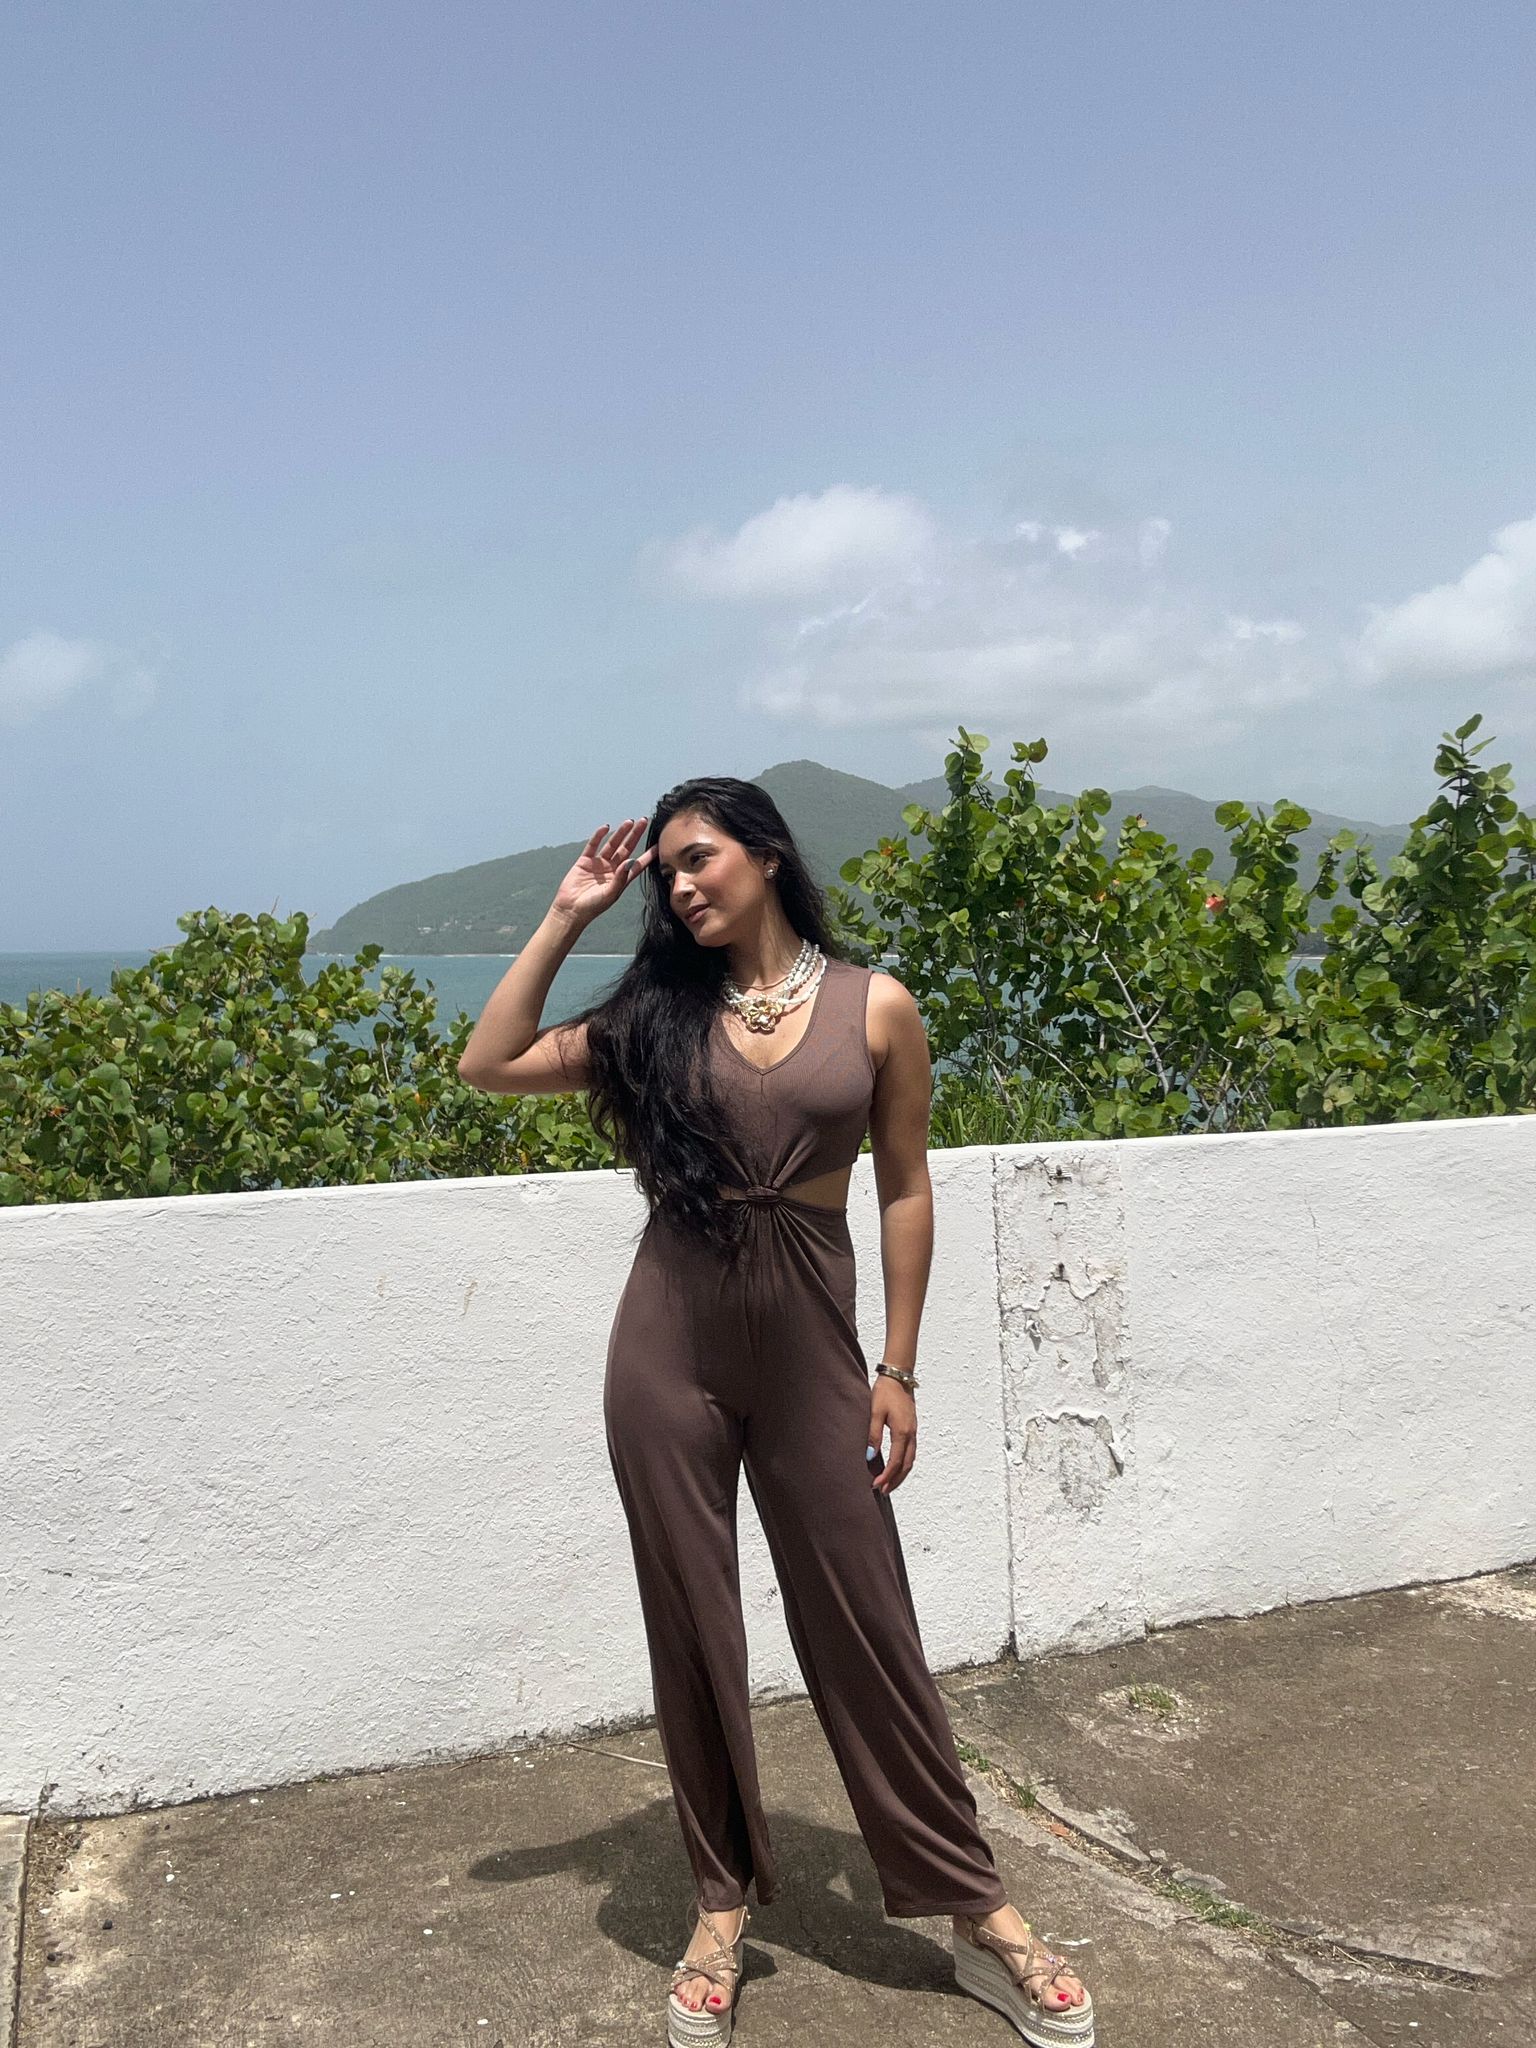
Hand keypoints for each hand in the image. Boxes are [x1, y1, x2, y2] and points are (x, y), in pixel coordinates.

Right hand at [551, 818, 655, 925]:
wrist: (571, 910)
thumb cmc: (592, 907)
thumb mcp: (610, 894)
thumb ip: (620, 878)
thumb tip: (630, 861)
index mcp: (621, 879)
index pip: (638, 864)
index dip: (648, 855)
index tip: (659, 845)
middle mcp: (612, 869)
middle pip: (626, 849)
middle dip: (635, 835)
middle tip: (644, 822)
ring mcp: (599, 864)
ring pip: (612, 845)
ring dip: (620, 833)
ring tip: (629, 822)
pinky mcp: (585, 861)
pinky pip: (593, 845)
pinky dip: (598, 836)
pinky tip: (606, 828)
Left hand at [868, 1376, 916, 1493]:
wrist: (898, 1376)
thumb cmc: (885, 1392)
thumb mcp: (875, 1412)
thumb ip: (873, 1435)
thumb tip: (870, 1457)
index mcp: (902, 1432)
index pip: (896, 1462)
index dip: (886, 1476)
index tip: (875, 1486)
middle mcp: (911, 1434)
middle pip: (906, 1465)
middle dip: (895, 1480)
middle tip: (883, 1492)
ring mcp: (913, 1431)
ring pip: (910, 1460)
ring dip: (901, 1474)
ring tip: (889, 1484)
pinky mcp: (912, 1428)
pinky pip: (911, 1452)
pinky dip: (904, 1464)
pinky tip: (896, 1467)